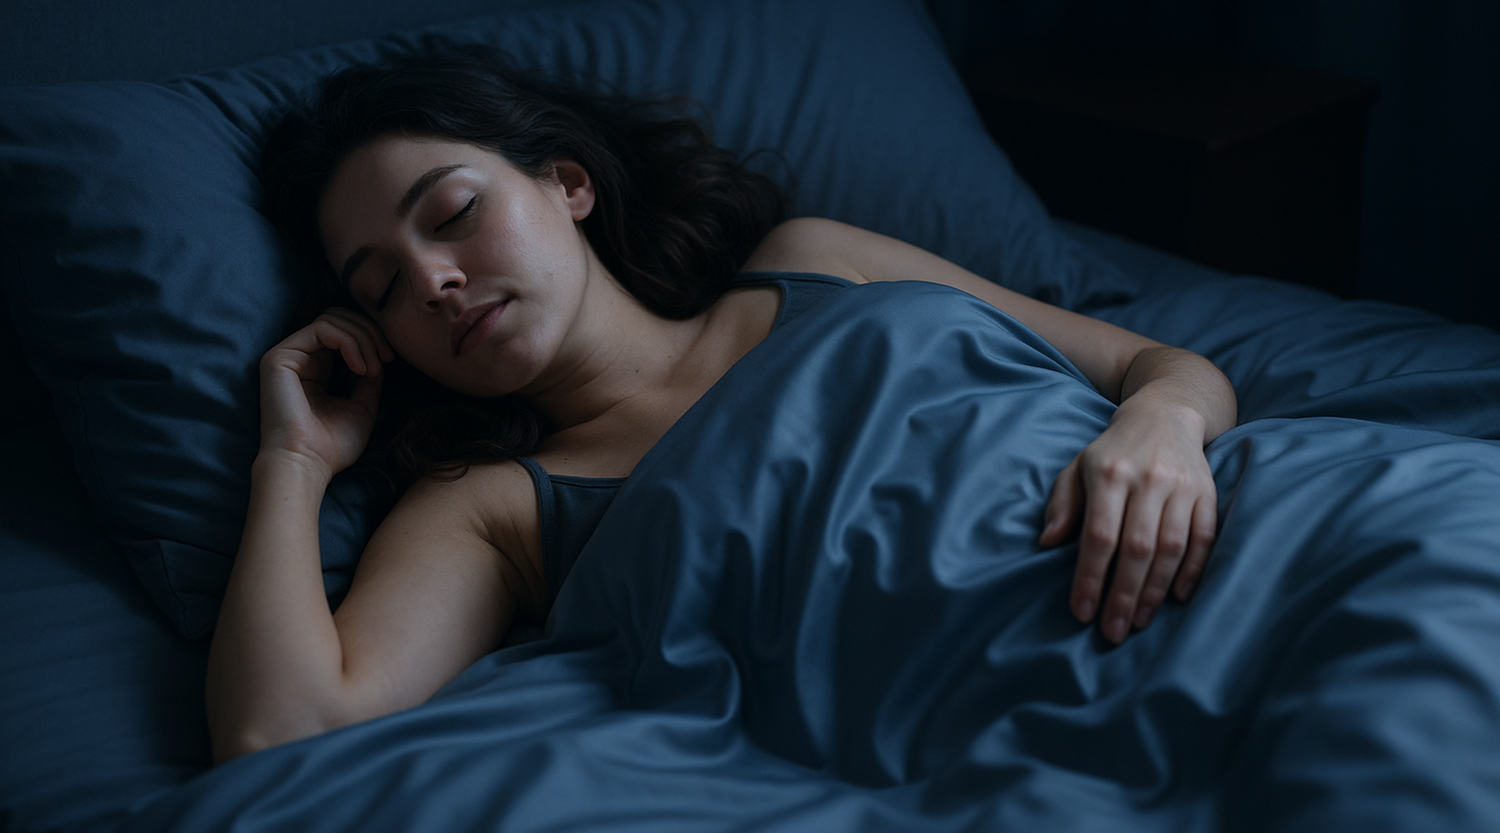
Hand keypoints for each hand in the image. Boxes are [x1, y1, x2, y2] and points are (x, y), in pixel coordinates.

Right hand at [257, 307, 393, 479]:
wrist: (308, 464)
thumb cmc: (333, 445)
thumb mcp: (363, 405)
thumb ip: (369, 376)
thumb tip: (380, 353)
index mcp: (317, 370)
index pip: (345, 332)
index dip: (372, 338)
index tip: (391, 360)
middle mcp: (300, 359)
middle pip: (340, 318)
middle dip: (371, 333)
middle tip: (387, 358)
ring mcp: (288, 355)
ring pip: (333, 318)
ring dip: (363, 338)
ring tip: (372, 368)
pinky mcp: (280, 356)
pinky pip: (322, 327)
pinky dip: (350, 341)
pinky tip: (360, 368)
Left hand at [1040, 401, 1217, 644]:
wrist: (1166, 413)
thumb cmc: (1113, 451)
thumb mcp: (1078, 467)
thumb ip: (1063, 504)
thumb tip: (1048, 542)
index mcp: (1109, 473)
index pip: (1100, 536)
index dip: (1091, 578)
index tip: (1082, 612)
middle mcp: (1148, 479)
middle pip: (1137, 548)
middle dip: (1124, 596)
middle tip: (1112, 632)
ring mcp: (1182, 486)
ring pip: (1172, 548)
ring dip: (1155, 591)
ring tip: (1139, 622)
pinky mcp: (1208, 493)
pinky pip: (1204, 538)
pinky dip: (1192, 571)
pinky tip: (1177, 598)